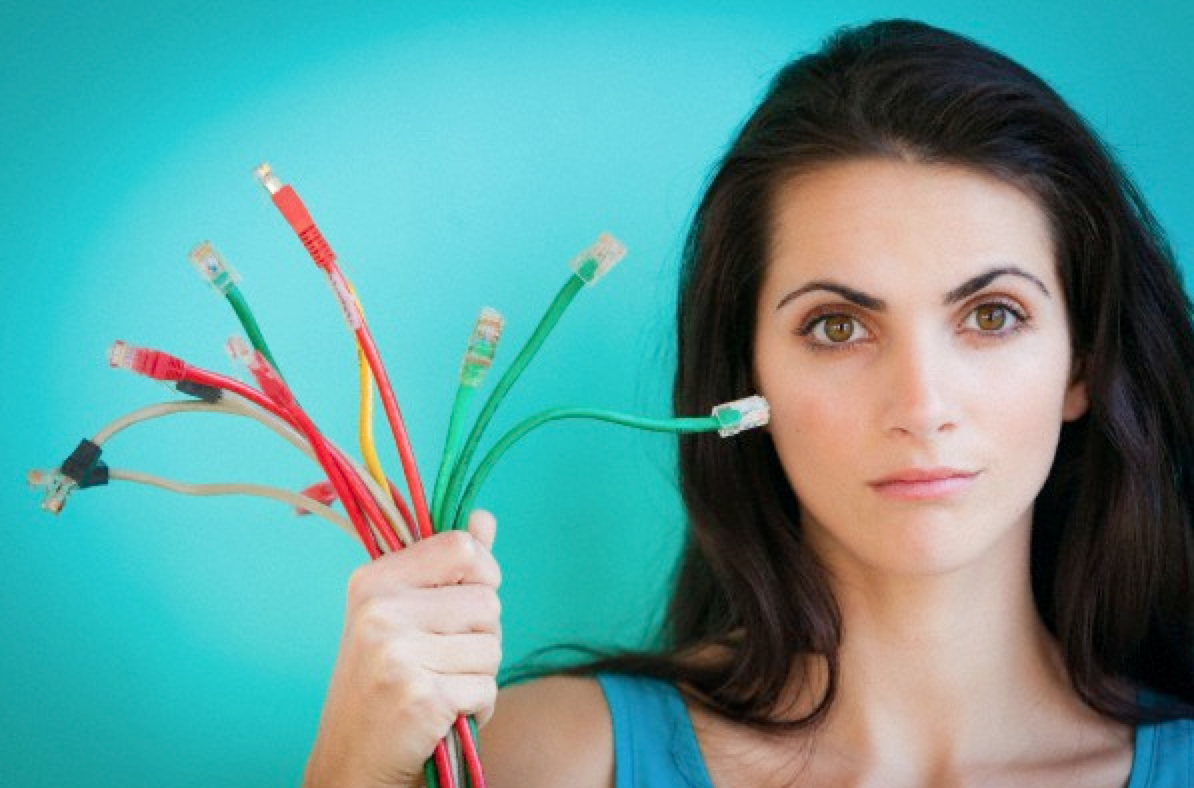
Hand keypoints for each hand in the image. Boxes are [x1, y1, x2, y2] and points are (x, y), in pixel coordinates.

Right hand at [303, 510, 501, 787]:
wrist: (351, 763)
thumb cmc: (384, 687)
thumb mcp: (405, 618)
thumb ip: (448, 568)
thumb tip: (485, 520)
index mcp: (374, 582)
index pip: (462, 548)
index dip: (483, 575)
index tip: (468, 604)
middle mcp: (379, 612)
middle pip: (487, 602)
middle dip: (482, 637)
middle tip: (443, 663)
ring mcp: (396, 654)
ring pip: (492, 647)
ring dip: (480, 677)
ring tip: (440, 690)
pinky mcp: (419, 696)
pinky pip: (486, 688)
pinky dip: (478, 709)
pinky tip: (443, 717)